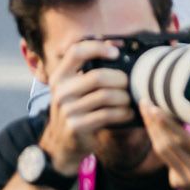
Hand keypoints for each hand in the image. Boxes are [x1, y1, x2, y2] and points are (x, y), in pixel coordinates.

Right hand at [38, 40, 135, 170]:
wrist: (63, 143)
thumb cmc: (76, 110)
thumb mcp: (74, 88)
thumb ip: (88, 69)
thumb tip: (114, 46)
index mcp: (59, 77)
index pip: (76, 52)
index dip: (97, 48)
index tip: (116, 53)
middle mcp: (60, 91)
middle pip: (97, 76)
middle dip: (120, 79)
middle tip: (129, 84)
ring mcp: (67, 110)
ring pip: (105, 96)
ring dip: (124, 98)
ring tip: (130, 100)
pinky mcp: (76, 126)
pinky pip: (107, 115)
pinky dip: (122, 113)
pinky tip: (128, 113)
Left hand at [137, 105, 189, 189]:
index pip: (183, 140)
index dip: (167, 124)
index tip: (154, 108)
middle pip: (166, 145)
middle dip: (153, 122)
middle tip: (144, 102)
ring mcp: (183, 181)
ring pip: (161, 152)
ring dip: (152, 130)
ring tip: (146, 111)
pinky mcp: (177, 184)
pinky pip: (166, 159)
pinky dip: (162, 142)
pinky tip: (158, 128)